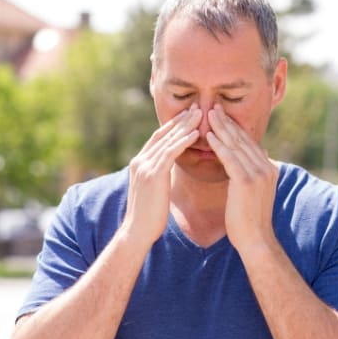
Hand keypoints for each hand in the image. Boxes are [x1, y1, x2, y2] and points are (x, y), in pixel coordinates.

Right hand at [123, 104, 200, 246]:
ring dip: (185, 126)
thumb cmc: (149, 217)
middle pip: (163, 134)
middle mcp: (140, 161)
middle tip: (197, 107)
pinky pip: (170, 153)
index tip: (189, 115)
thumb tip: (168, 171)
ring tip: (200, 114)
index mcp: (140, 164)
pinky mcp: (153, 175)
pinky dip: (183, 141)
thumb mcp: (153, 191)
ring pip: (168, 140)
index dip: (174, 126)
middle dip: (181, 120)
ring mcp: (145, 167)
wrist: (137, 232)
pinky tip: (195, 133)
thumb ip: (159, 176)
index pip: (158, 138)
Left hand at [205, 104, 278, 252]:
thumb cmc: (250, 220)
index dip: (235, 129)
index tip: (222, 116)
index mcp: (269, 169)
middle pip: (243, 140)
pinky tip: (209, 136)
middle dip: (227, 123)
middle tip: (213, 107)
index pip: (249, 143)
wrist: (256, 240)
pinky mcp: (247, 182)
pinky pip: (230, 158)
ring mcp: (258, 174)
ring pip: (237, 145)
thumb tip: (258, 155)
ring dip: (221, 128)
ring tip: (209, 115)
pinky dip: (220, 146)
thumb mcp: (255, 192)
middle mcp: (266, 168)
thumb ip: (254, 173)